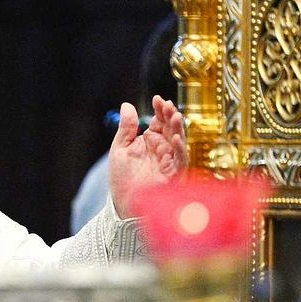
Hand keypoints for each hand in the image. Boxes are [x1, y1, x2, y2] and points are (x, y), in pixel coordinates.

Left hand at [108, 95, 187, 218]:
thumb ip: (126, 128)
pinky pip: (180, 161)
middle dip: (170, 116)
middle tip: (168, 105)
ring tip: (174, 116)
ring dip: (178, 129)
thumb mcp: (120, 148)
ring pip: (178, 142)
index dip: (160, 110)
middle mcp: (162, 149)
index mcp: (151, 141)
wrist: (122, 202)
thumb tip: (127, 105)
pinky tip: (176, 139)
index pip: (159, 121)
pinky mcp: (172, 175)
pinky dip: (179, 150)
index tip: (157, 99)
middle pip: (170, 129)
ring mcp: (168, 161)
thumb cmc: (122, 177)